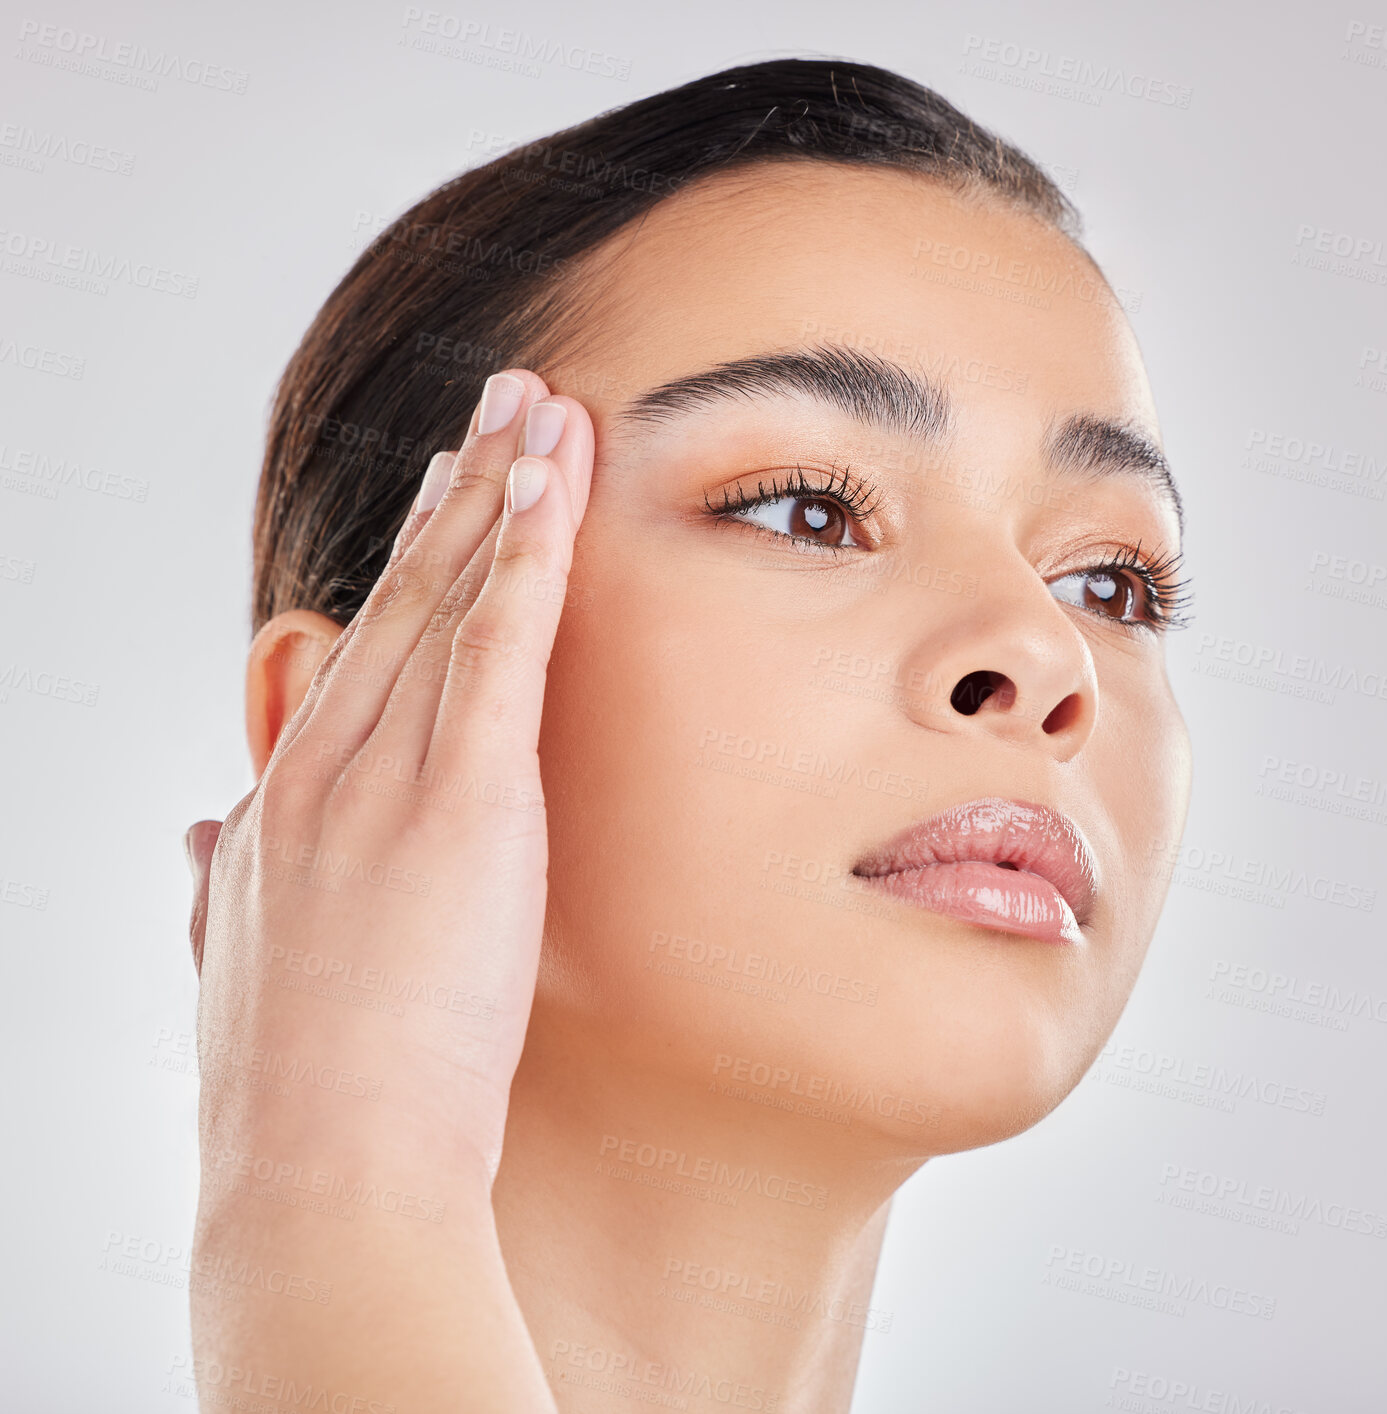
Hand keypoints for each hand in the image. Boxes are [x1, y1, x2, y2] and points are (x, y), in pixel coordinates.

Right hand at [185, 369, 592, 1410]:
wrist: (320, 1175)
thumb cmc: (302, 1090)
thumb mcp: (248, 964)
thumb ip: (230, 886)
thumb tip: (205, 836)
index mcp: (290, 801)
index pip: (367, 649)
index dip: (414, 562)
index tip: (450, 494)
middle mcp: (328, 766)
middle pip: (409, 597)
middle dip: (461, 491)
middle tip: (502, 405)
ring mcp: (387, 777)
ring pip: (453, 598)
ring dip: (503, 492)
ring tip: (541, 409)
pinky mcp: (459, 804)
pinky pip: (499, 649)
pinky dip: (528, 557)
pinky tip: (556, 485)